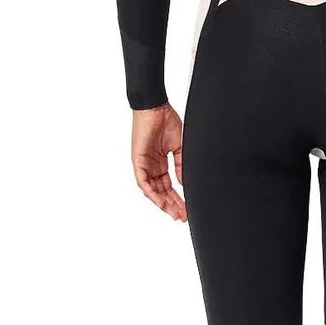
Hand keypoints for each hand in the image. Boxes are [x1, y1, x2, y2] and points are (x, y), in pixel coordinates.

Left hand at [130, 104, 185, 220]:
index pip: (169, 186)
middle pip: (162, 192)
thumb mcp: (179, 147)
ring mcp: (144, 165)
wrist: (156, 108)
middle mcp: (151, 166)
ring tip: (175, 213)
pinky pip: (143, 182)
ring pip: (152, 191)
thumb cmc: (167, 121)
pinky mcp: (138, 161)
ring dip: (164, 203)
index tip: (187, 209)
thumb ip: (181, 166)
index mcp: (160, 163)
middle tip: (183, 216)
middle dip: (173, 205)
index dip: (178, 198)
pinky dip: (152, 193)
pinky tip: (161, 202)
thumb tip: (184, 184)